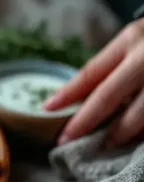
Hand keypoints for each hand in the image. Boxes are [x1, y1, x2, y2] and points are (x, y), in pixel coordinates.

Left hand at [44, 19, 143, 144]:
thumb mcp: (137, 39)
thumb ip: (117, 64)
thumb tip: (82, 98)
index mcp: (130, 40)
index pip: (91, 72)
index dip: (68, 93)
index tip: (47, 109)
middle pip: (108, 95)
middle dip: (85, 120)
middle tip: (66, 139)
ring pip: (140, 111)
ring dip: (121, 131)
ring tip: (108, 142)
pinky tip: (138, 139)